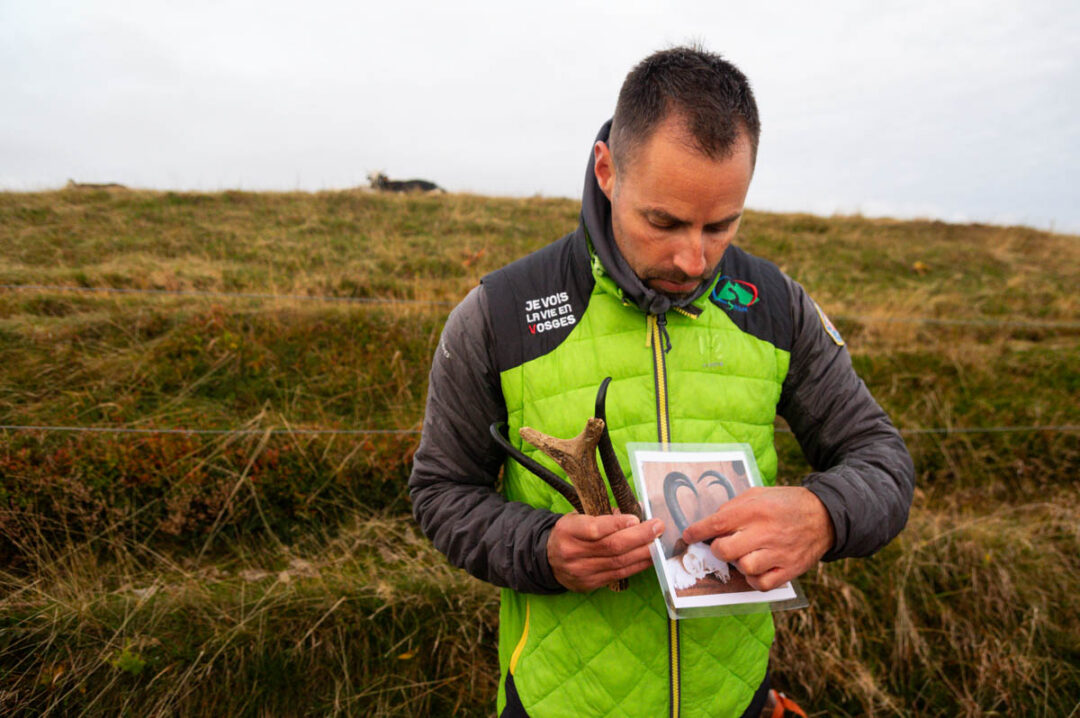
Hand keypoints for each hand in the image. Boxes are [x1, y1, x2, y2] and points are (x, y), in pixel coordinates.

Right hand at [547, 513, 663, 591]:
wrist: (548, 560)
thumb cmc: (569, 533)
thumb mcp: (578, 518)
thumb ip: (603, 515)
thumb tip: (636, 511)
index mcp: (567, 531)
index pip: (594, 529)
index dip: (616, 524)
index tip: (636, 518)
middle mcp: (572, 553)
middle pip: (612, 547)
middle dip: (639, 536)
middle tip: (657, 527)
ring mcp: (581, 571)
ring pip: (619, 562)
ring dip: (643, 552)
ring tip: (658, 542)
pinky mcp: (590, 584)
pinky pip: (619, 575)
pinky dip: (637, 565)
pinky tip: (649, 557)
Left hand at [681, 486, 834, 591]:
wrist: (825, 516)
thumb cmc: (785, 504)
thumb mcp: (758, 494)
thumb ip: (734, 507)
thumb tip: (711, 524)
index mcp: (756, 509)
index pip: (718, 523)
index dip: (698, 531)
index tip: (688, 535)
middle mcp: (766, 531)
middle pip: (725, 550)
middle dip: (717, 549)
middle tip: (722, 545)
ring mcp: (779, 553)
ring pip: (743, 568)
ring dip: (737, 563)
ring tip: (743, 554)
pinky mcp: (790, 569)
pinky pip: (762, 584)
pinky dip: (753, 580)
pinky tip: (754, 569)